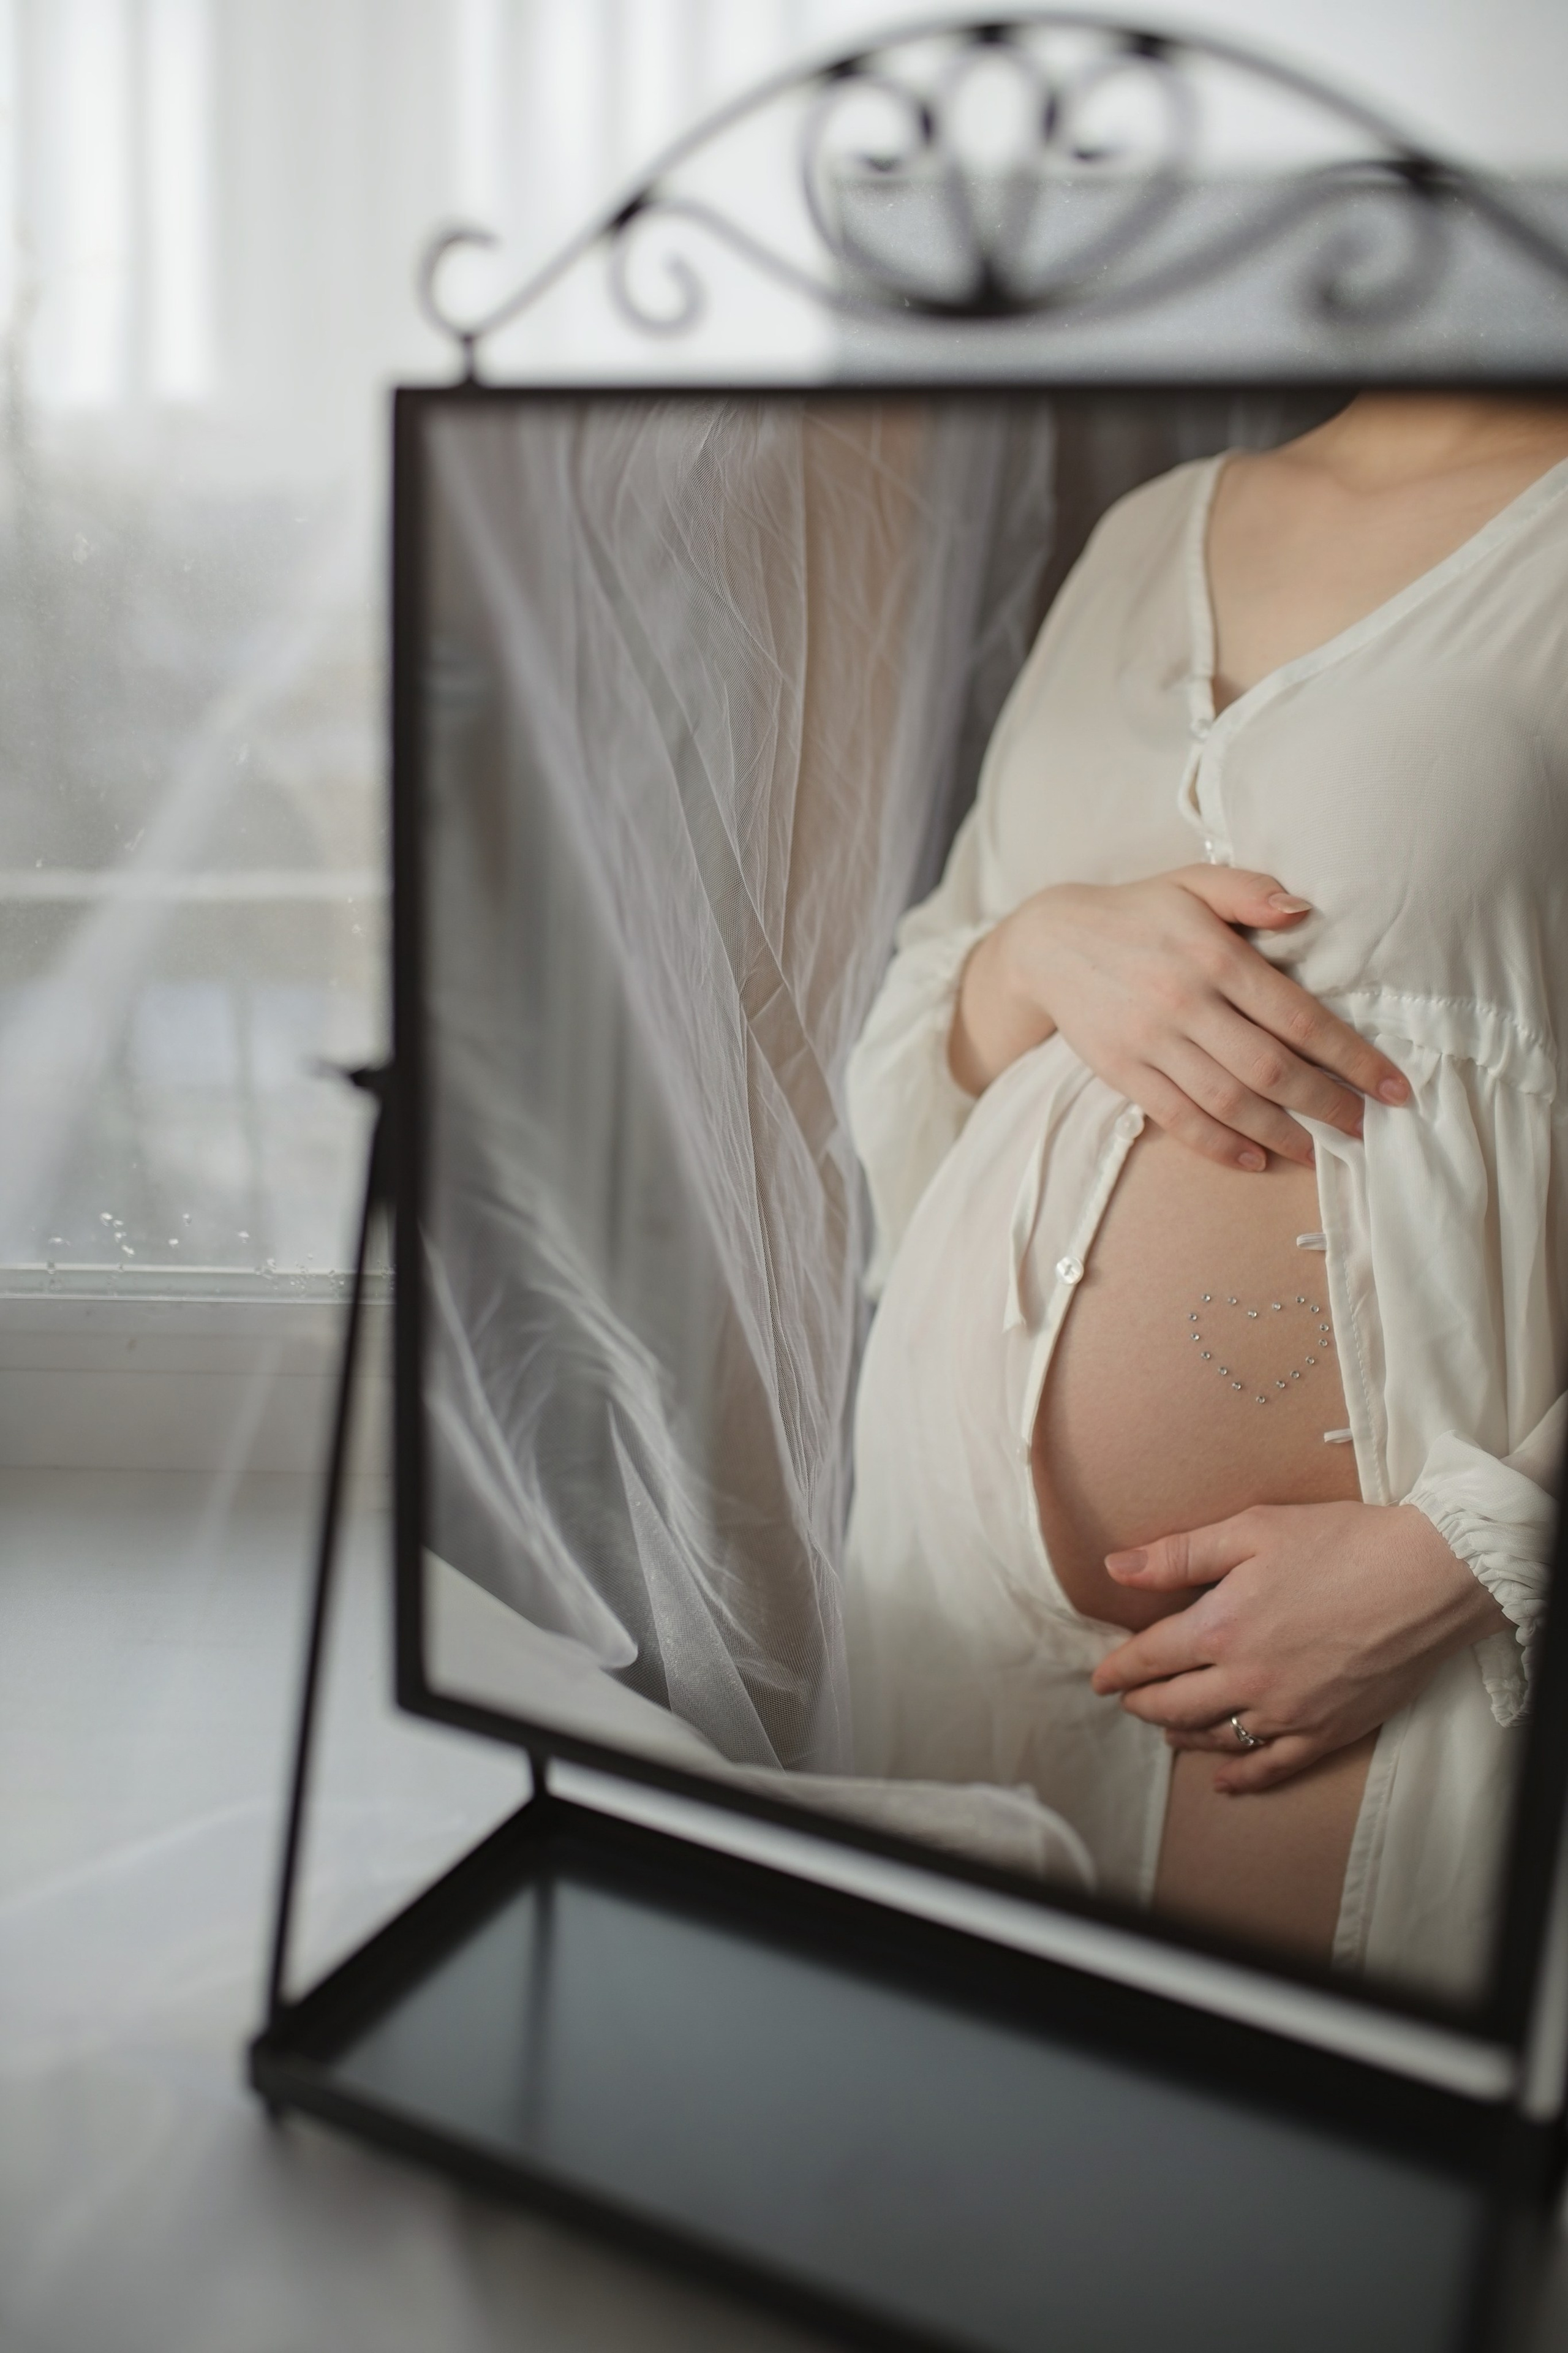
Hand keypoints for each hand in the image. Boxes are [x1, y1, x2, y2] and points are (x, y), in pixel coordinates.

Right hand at [949, 866, 1409, 1169]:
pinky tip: (1254, 1161)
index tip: (1393, 1086)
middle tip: (1366, 1128)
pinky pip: (1177, 1118)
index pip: (1298, 1015)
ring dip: (1281, 1134)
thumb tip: (1306, 910)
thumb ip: (1251, 890)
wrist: (1049, 943)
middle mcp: (1183, 1001)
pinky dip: (1219, 1146)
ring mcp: (1150, 1042)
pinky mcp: (1122, 1071)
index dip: (1351, 1055)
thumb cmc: (1138, 912)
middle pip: (1269, 1068)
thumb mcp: (1193, 883)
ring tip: (1320, 1152)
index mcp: (1213, 954)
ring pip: (1227, 1101)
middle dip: (1327, 1103)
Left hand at [1088, 1502, 1510, 1791]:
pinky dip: (1243, 1777)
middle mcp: (1246, 1678)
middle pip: (1174, 1704)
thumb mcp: (1252, 1530)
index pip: (1149, 1658)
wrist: (1427, 1578)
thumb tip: (1117, 1566)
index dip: (1119, 1669)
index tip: (1100, 1677)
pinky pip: (1274, 1766)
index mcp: (1221, 1628)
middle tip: (1127, 1701)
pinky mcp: (1328, 1730)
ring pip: (1217, 1737)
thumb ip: (1179, 1554)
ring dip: (1182, 1734)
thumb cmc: (1343, 1543)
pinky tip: (1224, 1780)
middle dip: (1142, 1704)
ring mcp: (1288, 1711)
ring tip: (1165, 1730)